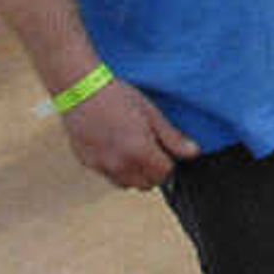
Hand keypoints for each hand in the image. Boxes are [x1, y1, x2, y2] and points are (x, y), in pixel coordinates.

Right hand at [62, 78, 196, 188]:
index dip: (168, 161)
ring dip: (134, 173)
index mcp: (140, 152)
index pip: (165, 173)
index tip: (163, 148)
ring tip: (130, 149)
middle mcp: (121, 165)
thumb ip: (172, 137)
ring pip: (127, 184)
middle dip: (153, 171)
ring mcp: (102, 167)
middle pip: (147, 184)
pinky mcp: (88, 164)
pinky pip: (108, 176)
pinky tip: (112, 147)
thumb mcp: (150, 113)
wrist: (80, 89)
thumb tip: (193, 153)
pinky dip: (115, 168)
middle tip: (149, 149)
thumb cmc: (117, 96)